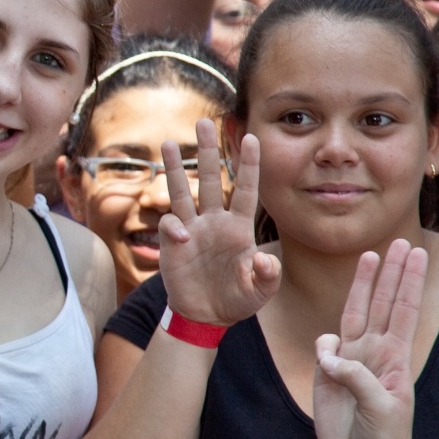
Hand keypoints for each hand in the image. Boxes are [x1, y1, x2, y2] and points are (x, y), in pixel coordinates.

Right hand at [158, 118, 280, 327]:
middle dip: (209, 151)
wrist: (205, 316)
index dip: (249, 165)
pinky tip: (180, 237)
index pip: (247, 190)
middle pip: (212, 179)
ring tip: (170, 142)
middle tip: (204, 122)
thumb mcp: (260, 291)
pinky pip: (171, 225)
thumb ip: (268, 276)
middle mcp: (215, 222)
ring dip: (177, 168)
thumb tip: (265, 259)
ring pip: (183, 191)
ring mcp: (193, 230)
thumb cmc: (237, 300)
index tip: (253, 138)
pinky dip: (173, 227)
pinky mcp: (173, 244)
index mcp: (240, 229)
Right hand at [313, 240, 426, 438]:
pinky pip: (325, 348)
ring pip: (356, 314)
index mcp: (398, 360)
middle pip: (384, 303)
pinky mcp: (327, 375)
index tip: (416, 253)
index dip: (409, 281)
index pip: (404, 311)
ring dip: (363, 285)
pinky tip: (328, 360)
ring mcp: (352, 362)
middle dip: (391, 272)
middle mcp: (376, 354)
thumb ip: (358, 378)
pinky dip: (325, 347)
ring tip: (369, 256)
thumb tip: (331, 354)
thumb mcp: (382, 411)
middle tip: (399, 240)